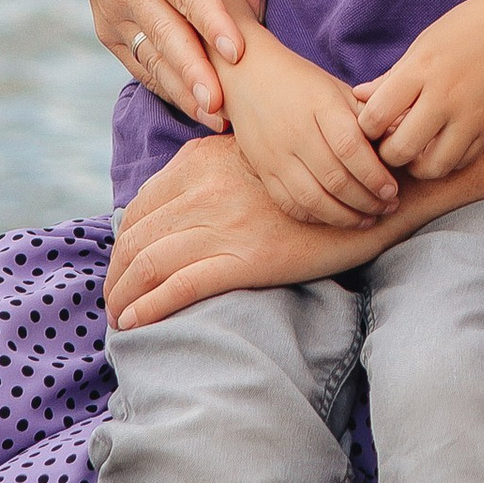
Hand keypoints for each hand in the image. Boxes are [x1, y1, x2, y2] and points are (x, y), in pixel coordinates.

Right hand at [64, 0, 271, 130]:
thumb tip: (259, 8)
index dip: (212, 23)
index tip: (237, 53)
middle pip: (166, 35)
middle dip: (195, 75)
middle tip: (224, 109)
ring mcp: (110, 8)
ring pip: (151, 58)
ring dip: (182, 90)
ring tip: (216, 120)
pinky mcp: (105, 27)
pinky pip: (138, 63)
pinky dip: (164, 85)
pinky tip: (192, 106)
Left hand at [106, 138, 377, 328]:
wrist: (372, 188)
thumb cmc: (315, 178)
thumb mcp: (253, 160)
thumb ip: (214, 174)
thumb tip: (182, 206)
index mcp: (203, 159)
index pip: (141, 206)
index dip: (122, 242)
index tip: (121, 266)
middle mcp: (206, 187)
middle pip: (137, 237)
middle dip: (116, 273)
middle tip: (112, 299)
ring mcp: (224, 222)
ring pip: (150, 263)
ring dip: (123, 295)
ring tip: (118, 316)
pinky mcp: (245, 257)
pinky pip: (180, 286)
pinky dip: (149, 307)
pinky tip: (135, 323)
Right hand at [227, 25, 402, 226]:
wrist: (248, 76)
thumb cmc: (302, 83)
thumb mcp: (337, 88)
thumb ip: (366, 115)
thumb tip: (401, 136)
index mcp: (320, 105)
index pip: (351, 148)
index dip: (375, 175)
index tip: (393, 190)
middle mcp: (296, 132)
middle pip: (335, 178)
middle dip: (367, 200)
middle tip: (388, 207)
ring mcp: (276, 154)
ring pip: (313, 198)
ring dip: (345, 216)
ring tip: (368, 218)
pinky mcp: (263, 170)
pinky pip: (290, 203)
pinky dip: (316, 216)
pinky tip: (336, 217)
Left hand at [355, 0, 483, 179]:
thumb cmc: (469, 27)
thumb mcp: (425, 43)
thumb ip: (392, 76)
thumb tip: (359, 97)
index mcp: (421, 69)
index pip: (376, 116)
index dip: (365, 127)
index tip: (371, 122)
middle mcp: (445, 96)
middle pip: (399, 150)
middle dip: (387, 152)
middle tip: (389, 141)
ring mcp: (470, 116)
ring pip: (431, 167)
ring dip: (416, 164)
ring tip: (416, 148)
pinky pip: (460, 162)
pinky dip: (445, 161)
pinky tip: (441, 144)